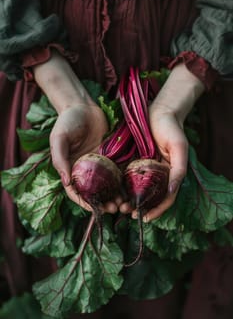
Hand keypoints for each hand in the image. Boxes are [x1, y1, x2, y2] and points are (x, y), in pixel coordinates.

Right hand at [33, 51, 117, 212]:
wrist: (83, 105)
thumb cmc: (67, 121)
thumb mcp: (59, 139)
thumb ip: (60, 159)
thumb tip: (66, 182)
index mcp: (72, 169)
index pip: (77, 192)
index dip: (86, 203)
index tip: (97, 210)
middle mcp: (86, 170)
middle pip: (96, 192)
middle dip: (105, 203)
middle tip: (116, 209)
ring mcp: (101, 164)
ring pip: (109, 185)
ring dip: (117, 195)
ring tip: (126, 203)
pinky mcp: (113, 156)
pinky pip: (119, 171)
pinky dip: (125, 181)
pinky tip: (134, 187)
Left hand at [120, 63, 204, 220]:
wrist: (158, 111)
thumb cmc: (171, 128)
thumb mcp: (179, 148)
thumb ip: (179, 169)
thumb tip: (173, 191)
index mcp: (170, 175)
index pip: (165, 198)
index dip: (157, 210)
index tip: (145, 218)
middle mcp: (157, 175)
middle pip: (149, 197)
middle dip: (139, 208)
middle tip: (126, 213)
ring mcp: (144, 169)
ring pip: (136, 190)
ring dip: (128, 199)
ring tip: (118, 205)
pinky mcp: (132, 161)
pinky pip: (126, 176)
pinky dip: (121, 186)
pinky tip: (113, 191)